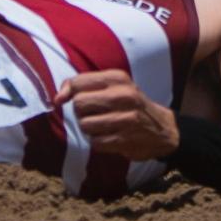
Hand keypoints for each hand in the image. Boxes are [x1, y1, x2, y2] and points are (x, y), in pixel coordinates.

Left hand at [53, 71, 179, 159]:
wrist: (164, 129)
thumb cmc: (130, 104)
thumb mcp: (113, 86)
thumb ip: (83, 85)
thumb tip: (56, 99)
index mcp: (118, 78)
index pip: (78, 83)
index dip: (67, 93)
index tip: (66, 100)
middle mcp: (123, 96)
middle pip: (78, 104)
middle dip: (80, 112)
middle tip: (92, 114)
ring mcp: (126, 119)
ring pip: (84, 125)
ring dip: (88, 129)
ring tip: (101, 126)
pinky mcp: (125, 139)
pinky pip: (95, 142)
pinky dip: (97, 142)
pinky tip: (108, 137)